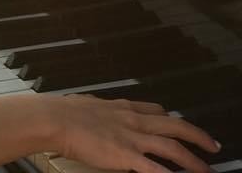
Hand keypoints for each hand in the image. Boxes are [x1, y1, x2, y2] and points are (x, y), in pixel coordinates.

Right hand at [51, 94, 219, 172]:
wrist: (57, 119)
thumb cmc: (66, 112)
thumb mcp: (90, 104)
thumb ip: (102, 111)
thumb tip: (98, 113)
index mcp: (123, 107)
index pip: (155, 110)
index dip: (171, 118)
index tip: (180, 123)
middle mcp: (133, 120)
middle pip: (174, 125)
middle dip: (196, 135)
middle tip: (213, 146)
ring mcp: (132, 138)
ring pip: (172, 147)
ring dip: (193, 160)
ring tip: (207, 170)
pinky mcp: (126, 155)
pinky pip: (155, 168)